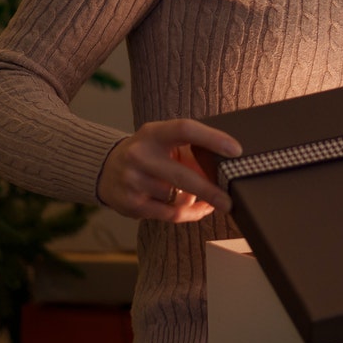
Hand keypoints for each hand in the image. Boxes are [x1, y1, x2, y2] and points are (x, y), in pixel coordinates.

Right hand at [97, 119, 241, 222]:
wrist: (106, 169)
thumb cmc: (148, 154)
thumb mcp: (165, 143)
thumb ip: (192, 152)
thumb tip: (224, 171)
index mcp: (152, 133)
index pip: (185, 129)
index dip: (212, 138)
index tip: (236, 150)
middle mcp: (139, 155)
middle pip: (182, 175)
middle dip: (210, 190)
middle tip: (231, 200)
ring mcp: (133, 181)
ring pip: (177, 197)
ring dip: (196, 199)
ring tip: (202, 195)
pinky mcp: (132, 204)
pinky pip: (171, 214)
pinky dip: (190, 213)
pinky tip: (200, 209)